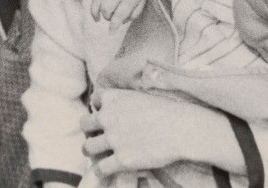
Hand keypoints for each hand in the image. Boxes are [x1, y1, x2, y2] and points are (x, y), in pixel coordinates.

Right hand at [76, 0, 152, 29]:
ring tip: (97, 19)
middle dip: (106, 16)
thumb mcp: (141, 3)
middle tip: (109, 18)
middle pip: (106, 7)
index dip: (114, 25)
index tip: (111, 33)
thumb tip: (121, 21)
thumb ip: (133, 14)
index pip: (120, 14)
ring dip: (95, 11)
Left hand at [81, 89, 204, 175]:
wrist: (182, 129)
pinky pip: (101, 168)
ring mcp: (113, 139)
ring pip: (87, 147)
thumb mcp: (139, 97)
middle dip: (89, 130)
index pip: (94, 100)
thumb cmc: (168, 111)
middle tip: (96, 136)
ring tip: (96, 154)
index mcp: (113, 98)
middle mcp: (108, 117)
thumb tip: (116, 110)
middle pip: (84, 124)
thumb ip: (123, 102)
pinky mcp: (122, 160)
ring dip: (91, 151)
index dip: (99, 109)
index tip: (106, 116)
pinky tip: (107, 170)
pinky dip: (102, 170)